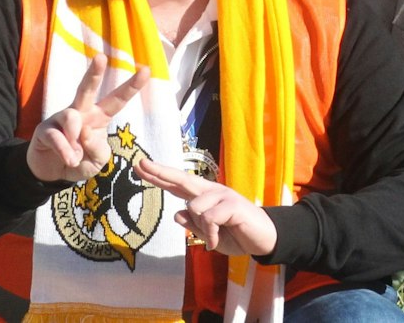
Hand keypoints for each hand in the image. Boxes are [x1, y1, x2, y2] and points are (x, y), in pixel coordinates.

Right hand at [25, 55, 149, 183]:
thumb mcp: (98, 161)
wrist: (53, 172)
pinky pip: (57, 136)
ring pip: (71, 116)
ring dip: (75, 140)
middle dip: (94, 72)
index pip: (117, 100)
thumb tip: (84, 133)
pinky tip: (69, 159)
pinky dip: (65, 151)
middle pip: (87, 89)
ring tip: (75, 157)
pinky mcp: (45, 129)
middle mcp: (81, 112)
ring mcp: (61, 119)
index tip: (147, 70)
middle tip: (101, 57)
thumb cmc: (80, 161)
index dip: (131, 87)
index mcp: (99, 117)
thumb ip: (99, 149)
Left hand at [134, 157, 278, 257]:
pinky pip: (209, 218)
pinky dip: (210, 234)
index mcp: (204, 197)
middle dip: (160, 172)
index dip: (159, 175)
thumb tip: (177, 213)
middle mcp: (211, 191)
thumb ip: (193, 225)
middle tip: (140, 163)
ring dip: (201, 228)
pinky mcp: (232, 204)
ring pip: (193, 207)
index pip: (177, 184)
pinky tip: (217, 240)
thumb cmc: (235, 235)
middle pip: (182, 179)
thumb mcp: (208, 235)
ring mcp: (222, 195)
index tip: (140, 166)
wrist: (263, 239)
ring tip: (214, 236)